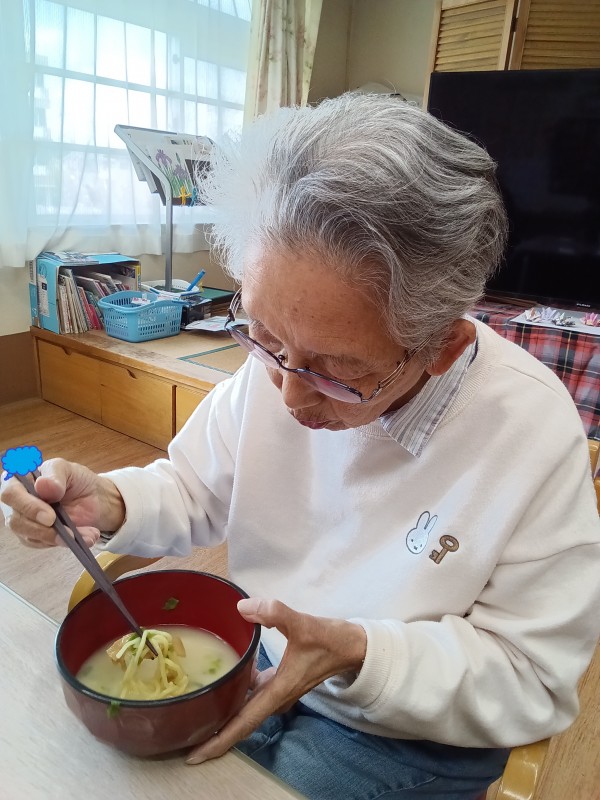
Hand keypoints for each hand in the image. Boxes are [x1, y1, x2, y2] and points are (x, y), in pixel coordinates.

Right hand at [1, 458, 125, 547]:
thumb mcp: (68, 469)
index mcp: (18, 480)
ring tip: (84, 534)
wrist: (95, 499)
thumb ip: (55, 474)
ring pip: (29, 536)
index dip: (28, 507)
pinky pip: (44, 544)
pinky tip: (86, 537)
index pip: (10, 494)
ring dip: (57, 538)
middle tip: (68, 532)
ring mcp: (25, 521)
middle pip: (16, 521)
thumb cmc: (76, 480)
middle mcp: (17, 502)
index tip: (50, 517)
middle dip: (42, 529)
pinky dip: (66, 542)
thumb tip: (42, 486)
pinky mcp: (36, 536)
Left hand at [186, 597, 366, 764]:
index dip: (217, 741)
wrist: (352, 645)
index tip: (193, 755)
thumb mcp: (303, 624)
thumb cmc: (330, 640)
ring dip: (223, 713)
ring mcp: (278, 691)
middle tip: (183, 735)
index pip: (243, 723)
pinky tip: (227, 676)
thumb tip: (242, 608)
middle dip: (213, 733)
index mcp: (278, 691)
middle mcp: (276, 697)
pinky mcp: (281, 681)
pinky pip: (253, 693)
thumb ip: (274, 613)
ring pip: (245, 708)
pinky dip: (237, 692)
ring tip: (196, 707)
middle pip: (239, 722)